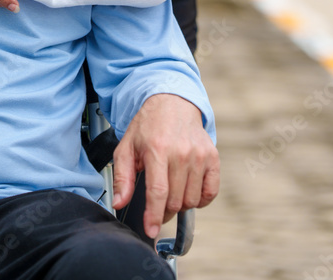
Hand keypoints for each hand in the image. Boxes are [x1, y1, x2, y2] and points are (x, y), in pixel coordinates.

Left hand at [112, 93, 219, 238]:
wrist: (172, 102)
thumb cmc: (148, 126)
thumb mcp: (127, 146)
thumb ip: (122, 177)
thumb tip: (119, 203)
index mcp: (157, 150)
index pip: (158, 192)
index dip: (154, 216)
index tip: (151, 231)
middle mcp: (181, 153)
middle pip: (174, 201)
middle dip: (164, 209)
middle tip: (157, 200)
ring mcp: (199, 155)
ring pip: (191, 200)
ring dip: (180, 203)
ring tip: (172, 189)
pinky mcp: (213, 157)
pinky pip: (210, 193)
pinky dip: (200, 199)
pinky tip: (188, 189)